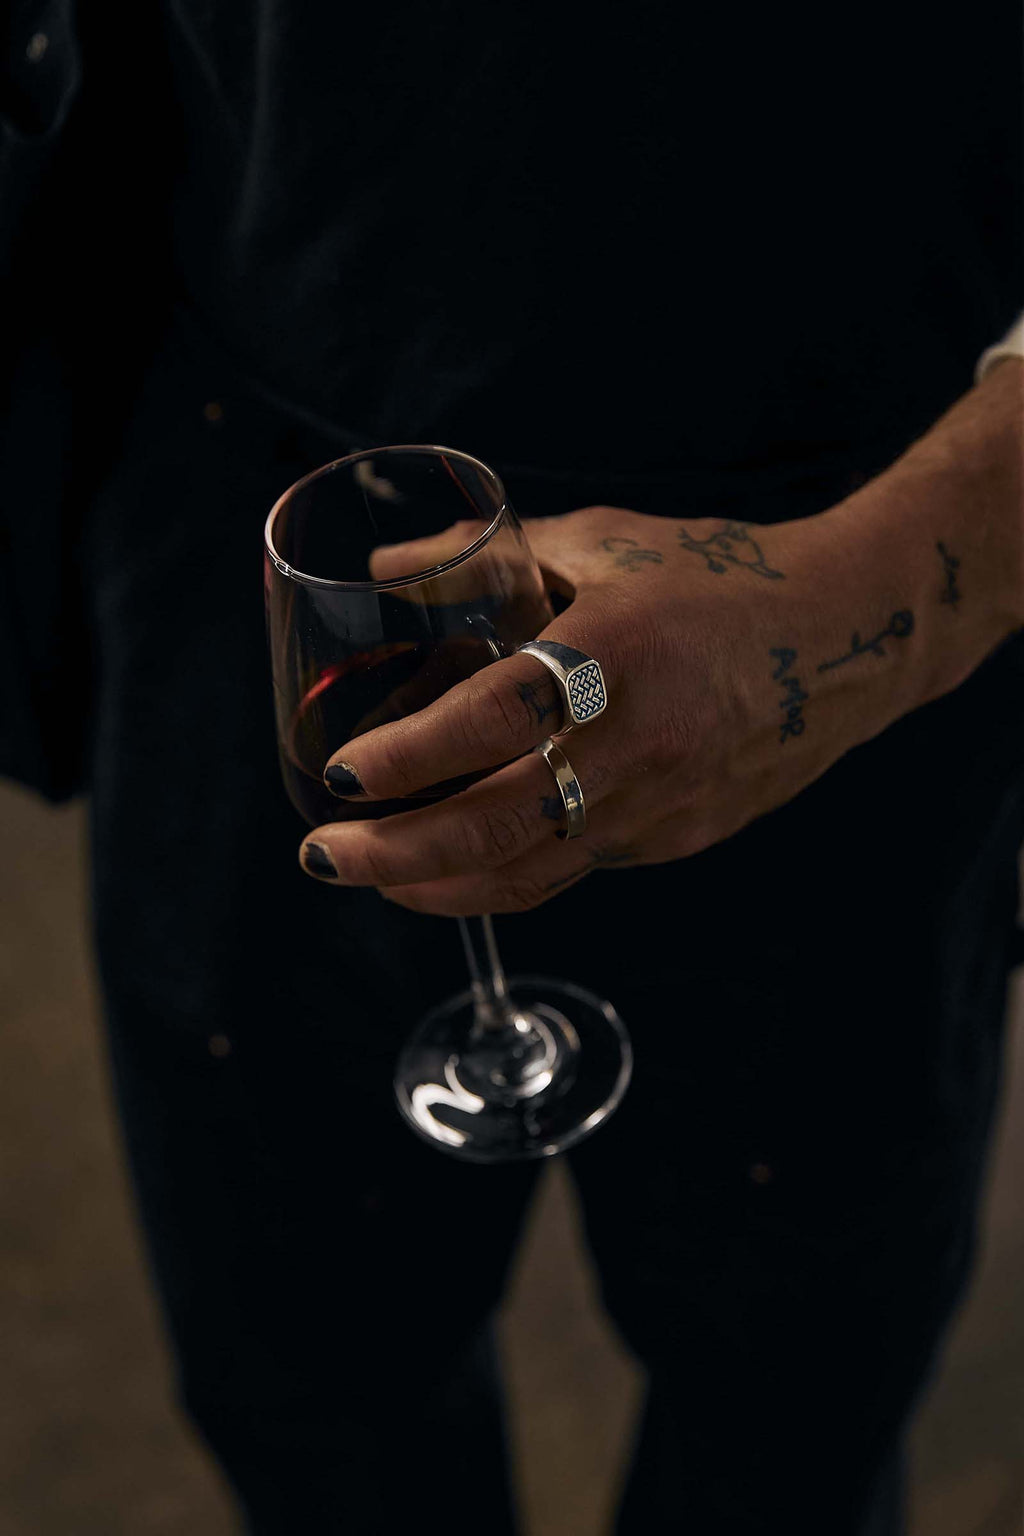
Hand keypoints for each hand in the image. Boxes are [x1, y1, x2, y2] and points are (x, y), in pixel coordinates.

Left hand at [298, 363, 1021, 911]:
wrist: (847, 638)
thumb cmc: (716, 576)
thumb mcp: (601, 541)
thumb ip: (487, 557)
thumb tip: (382, 569)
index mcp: (615, 652)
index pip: (493, 719)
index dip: (410, 756)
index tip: (341, 777)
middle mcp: (637, 742)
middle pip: (498, 825)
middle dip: (395, 854)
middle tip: (321, 855)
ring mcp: (661, 804)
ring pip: (531, 870)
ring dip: (438, 885)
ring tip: (372, 876)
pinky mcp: (676, 838)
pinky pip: (572, 868)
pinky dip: (502, 875)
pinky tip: (454, 868)